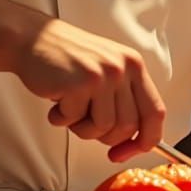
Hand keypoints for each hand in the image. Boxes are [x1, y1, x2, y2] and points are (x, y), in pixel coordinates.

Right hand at [15, 18, 166, 161]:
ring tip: (70, 108)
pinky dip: (62, 118)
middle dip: (106, 137)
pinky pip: (75, 121)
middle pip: (128, 126)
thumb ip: (124, 100)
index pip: (155, 112)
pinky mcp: (79, 84)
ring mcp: (101, 75)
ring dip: (82, 128)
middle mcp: (122, 68)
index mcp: (134, 65)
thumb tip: (137, 141)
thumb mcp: (107, 70)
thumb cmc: (69, 59)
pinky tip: (57, 100)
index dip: (146, 139)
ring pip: (103, 128)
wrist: (35, 39)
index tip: (129, 151)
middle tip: (86, 124)